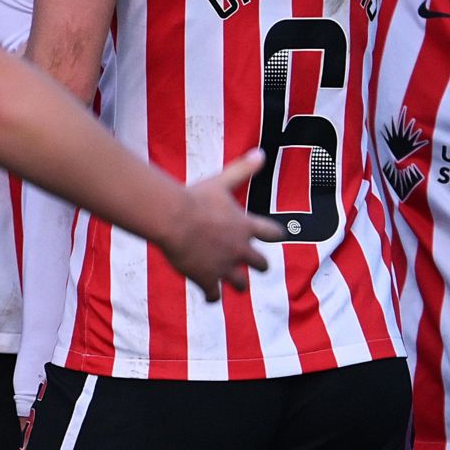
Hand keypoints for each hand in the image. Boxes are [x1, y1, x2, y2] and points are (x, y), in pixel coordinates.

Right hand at [152, 151, 282, 299]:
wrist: (174, 220)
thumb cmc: (196, 199)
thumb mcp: (221, 182)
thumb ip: (242, 170)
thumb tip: (261, 153)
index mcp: (245, 227)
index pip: (272, 233)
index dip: (274, 234)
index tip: (275, 236)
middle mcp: (240, 250)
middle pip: (261, 264)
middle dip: (258, 264)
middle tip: (255, 265)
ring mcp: (224, 267)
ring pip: (240, 284)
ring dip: (238, 284)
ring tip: (235, 285)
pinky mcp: (207, 279)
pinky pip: (213, 295)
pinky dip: (212, 296)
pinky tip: (209, 295)